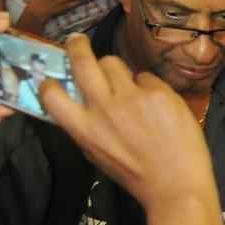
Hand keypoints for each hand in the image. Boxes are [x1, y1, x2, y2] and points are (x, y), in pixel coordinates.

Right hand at [38, 34, 224, 224]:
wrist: (175, 184)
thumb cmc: (135, 174)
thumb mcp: (97, 154)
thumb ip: (86, 126)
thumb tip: (78, 103)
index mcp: (83, 129)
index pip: (51, 95)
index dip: (49, 82)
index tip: (52, 76)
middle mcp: (103, 107)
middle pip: (83, 61)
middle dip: (76, 46)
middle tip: (77, 40)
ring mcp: (131, 96)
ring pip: (114, 62)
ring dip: (115, 69)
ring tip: (125, 81)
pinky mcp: (158, 92)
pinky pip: (146, 76)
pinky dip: (148, 87)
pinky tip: (157, 105)